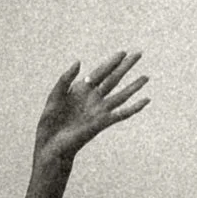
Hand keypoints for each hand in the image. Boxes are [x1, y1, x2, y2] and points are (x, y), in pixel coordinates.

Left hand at [32, 51, 147, 171]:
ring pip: (121, 95)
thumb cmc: (50, 123)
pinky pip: (122, 114)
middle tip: (139, 54)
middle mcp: (93, 98)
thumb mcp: (54, 96)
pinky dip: (134, 108)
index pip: (100, 72)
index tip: (123, 52)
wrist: (52, 145)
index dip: (111, 62)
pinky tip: (145, 100)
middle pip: (113, 78)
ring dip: (134, 86)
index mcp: (81, 89)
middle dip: (126, 66)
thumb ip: (65, 79)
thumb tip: (79, 62)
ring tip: (146, 77)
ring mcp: (99, 110)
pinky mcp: (102, 123)